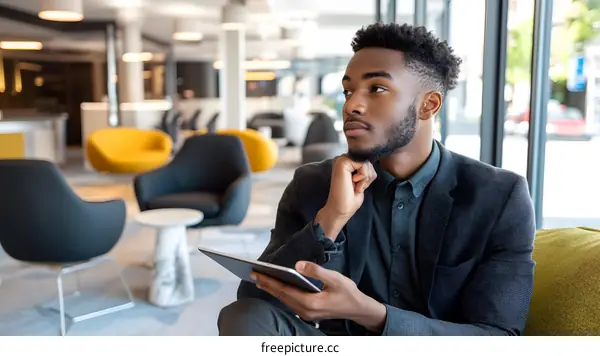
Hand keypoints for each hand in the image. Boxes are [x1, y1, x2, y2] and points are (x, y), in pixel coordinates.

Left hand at [252, 261, 386, 332]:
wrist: (358, 309)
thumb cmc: (348, 292)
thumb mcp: (335, 278)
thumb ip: (316, 271)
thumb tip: (298, 264)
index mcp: (311, 302)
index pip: (285, 290)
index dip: (270, 281)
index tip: (258, 273)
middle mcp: (306, 311)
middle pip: (281, 296)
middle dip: (266, 285)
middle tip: (253, 274)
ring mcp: (306, 314)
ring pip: (284, 300)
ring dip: (272, 290)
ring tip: (260, 279)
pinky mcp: (308, 313)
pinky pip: (290, 303)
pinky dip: (280, 294)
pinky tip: (275, 287)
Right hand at [316, 155, 376, 237]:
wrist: (341, 209)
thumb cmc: (350, 198)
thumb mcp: (362, 179)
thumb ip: (365, 168)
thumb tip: (371, 160)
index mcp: (346, 162)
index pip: (367, 161)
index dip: (367, 175)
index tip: (357, 185)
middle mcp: (342, 158)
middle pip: (367, 161)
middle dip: (367, 176)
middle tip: (356, 186)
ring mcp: (341, 160)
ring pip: (366, 163)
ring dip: (365, 178)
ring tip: (354, 186)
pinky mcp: (342, 163)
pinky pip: (363, 165)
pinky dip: (363, 177)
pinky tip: (353, 183)